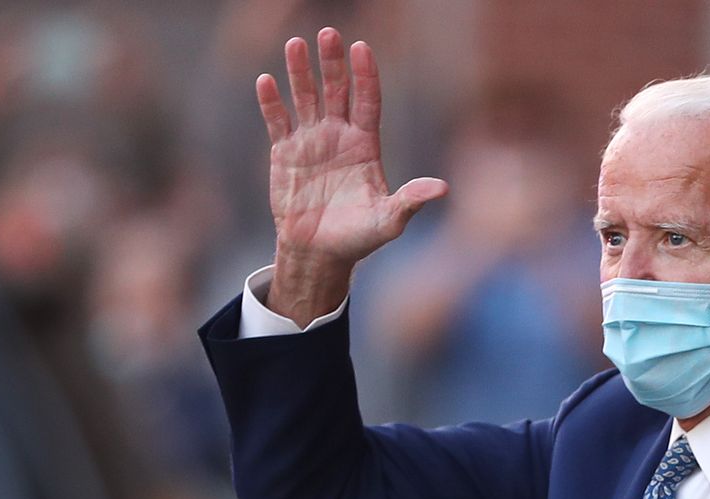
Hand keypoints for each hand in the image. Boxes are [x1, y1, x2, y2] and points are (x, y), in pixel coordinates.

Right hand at [255, 31, 446, 324]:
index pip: (367, 101)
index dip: (365, 75)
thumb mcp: (389, 221)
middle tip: (329, 33)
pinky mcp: (284, 153)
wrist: (320, 253)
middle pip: (337, 90)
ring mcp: (311, 141)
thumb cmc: (358, 238)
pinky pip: (278, 121)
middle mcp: (339, 135)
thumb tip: (442, 189)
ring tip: (296, 44)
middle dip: (333, 63)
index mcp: (365, 145)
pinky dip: (272, 102)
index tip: (361, 48)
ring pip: (305, 97)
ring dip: (300, 72)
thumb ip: (410, 201)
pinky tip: (267, 80)